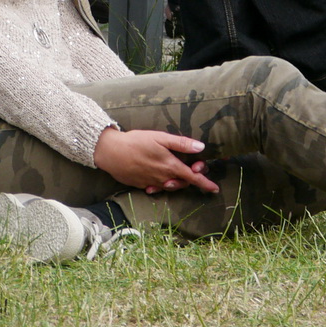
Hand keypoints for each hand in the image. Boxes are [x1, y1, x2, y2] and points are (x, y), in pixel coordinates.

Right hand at [93, 127, 218, 193]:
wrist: (111, 152)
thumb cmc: (136, 141)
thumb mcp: (160, 138)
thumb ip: (181, 144)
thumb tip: (201, 148)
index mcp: (170, 166)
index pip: (193, 178)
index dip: (205, 183)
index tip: (214, 188)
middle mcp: (163, 178)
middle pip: (183, 183)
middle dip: (192, 178)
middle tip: (195, 166)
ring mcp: (151, 183)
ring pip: (170, 186)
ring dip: (178, 181)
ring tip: (178, 171)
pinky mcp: (141, 185)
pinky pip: (156, 188)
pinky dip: (162, 184)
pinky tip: (159, 177)